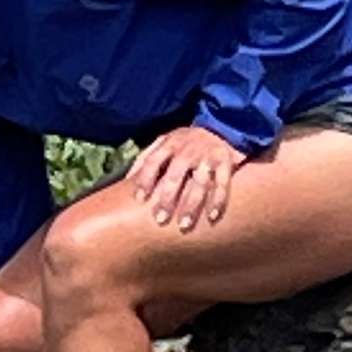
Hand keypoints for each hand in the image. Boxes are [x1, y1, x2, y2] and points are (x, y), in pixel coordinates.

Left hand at [131, 124, 246, 229]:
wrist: (221, 127)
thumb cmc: (186, 142)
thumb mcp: (165, 142)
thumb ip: (147, 158)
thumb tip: (125, 181)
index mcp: (170, 143)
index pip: (154, 161)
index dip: (145, 179)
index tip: (139, 199)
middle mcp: (188, 149)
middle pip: (176, 174)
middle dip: (167, 197)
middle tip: (160, 219)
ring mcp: (208, 155)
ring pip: (199, 182)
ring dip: (192, 204)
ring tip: (184, 225)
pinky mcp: (225, 161)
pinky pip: (223, 182)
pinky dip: (218, 200)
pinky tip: (212, 216)